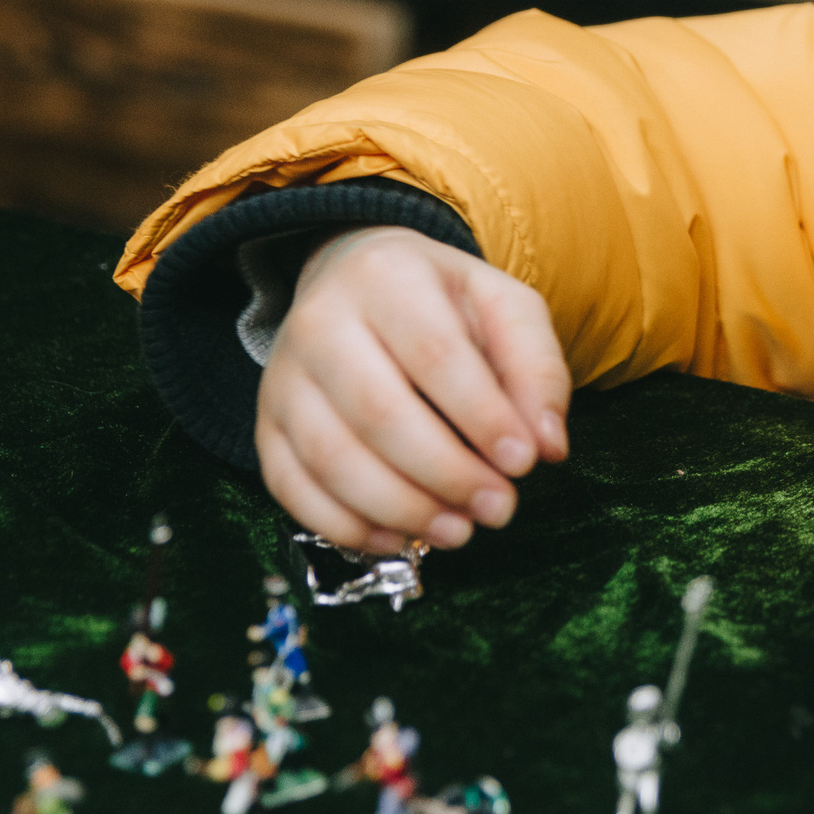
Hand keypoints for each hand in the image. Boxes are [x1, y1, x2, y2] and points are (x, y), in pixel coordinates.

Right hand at [257, 226, 570, 553]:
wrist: (356, 284)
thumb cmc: (442, 304)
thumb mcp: (503, 307)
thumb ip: (537, 369)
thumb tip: (548, 445)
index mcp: (387, 276)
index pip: (434, 354)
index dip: (482, 416)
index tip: (524, 462)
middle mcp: (320, 321)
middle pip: (379, 413)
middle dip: (447, 474)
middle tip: (499, 508)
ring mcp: (284, 377)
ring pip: (333, 459)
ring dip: (402, 509)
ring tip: (459, 531)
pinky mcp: (266, 424)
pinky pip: (292, 487)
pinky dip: (346, 525)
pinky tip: (400, 538)